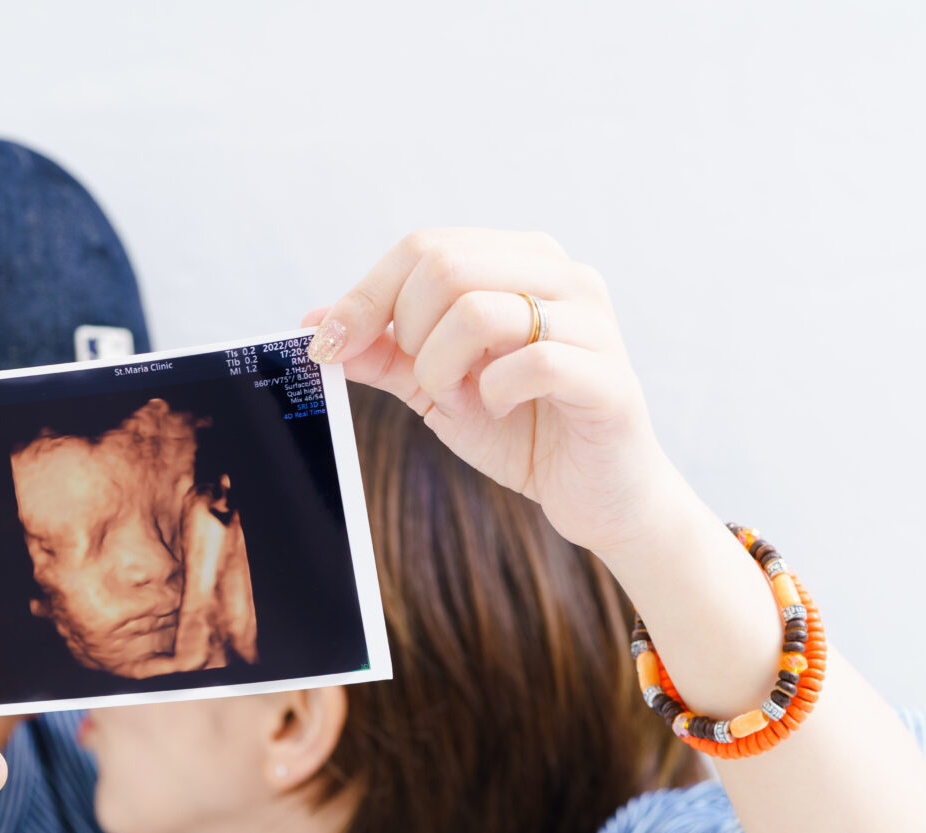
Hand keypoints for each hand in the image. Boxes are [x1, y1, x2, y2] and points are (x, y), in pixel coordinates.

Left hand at [306, 227, 683, 555]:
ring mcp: (592, 321)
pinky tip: (502, 409)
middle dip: (409, 334)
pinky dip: (494, 394)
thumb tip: (316, 321)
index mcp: (518, 261)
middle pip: (444, 265)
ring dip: (444, 369)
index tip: (330, 346)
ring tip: (462, 400)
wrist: (593, 493)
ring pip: (480, 310)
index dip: (364, 296)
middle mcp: (561, 275)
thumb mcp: (434, 385)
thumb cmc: (519, 427)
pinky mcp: (609, 376)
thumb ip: (383, 352)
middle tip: (427, 382)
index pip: (423, 246)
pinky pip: (530, 363)